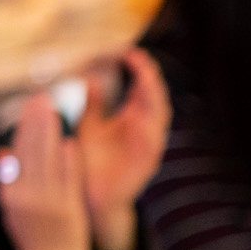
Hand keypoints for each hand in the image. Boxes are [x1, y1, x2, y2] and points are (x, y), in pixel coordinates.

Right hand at [0, 92, 90, 249]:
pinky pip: (67, 181)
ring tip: (55, 111)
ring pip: (47, 162)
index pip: (15, 154)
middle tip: (41, 99)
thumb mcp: (12, 211)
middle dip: (35, 123)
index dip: (22, 129)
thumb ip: (7, 182)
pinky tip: (70, 142)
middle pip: (29, 152)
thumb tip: (1, 152)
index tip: (28, 108)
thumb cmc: (33, 240)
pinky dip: (68, 161)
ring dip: (51, 134)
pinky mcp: (68, 212)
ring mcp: (47, 204)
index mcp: (10, 196)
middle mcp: (25, 198)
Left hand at [78, 50, 170, 249]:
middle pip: (155, 96)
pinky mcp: (147, 163)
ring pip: (160, 115)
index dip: (140, 69)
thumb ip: (93, 105)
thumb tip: (92, 78)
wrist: (91, 196)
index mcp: (133, 118)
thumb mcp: (90, 127)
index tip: (128, 52)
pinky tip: (143, 112)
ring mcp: (148, 146)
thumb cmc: (91, 162)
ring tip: (146, 77)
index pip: (143, 87)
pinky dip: (151, 127)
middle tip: (140, 59)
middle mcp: (144, 129)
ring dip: (155, 96)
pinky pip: (154, 142)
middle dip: (150, 77)